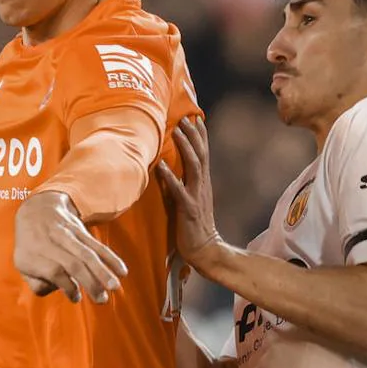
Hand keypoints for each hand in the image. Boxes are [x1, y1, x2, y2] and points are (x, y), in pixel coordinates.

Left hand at [13, 190, 127, 303]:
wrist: (36, 209)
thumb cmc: (30, 246)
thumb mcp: (22, 265)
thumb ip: (37, 284)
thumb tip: (61, 291)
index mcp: (32, 255)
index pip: (54, 272)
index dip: (68, 287)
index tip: (76, 298)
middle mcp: (49, 243)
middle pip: (73, 264)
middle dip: (90, 283)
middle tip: (102, 300)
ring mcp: (65, 234)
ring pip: (86, 253)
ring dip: (102, 271)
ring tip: (114, 286)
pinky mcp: (79, 230)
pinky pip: (96, 244)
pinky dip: (110, 257)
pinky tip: (122, 271)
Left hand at [156, 117, 222, 272]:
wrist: (206, 250)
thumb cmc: (194, 226)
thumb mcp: (192, 199)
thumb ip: (186, 183)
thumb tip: (172, 167)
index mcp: (203, 183)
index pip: (203, 154)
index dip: (200, 136)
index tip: (195, 117)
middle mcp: (202, 186)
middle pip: (200, 155)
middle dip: (193, 135)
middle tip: (185, 117)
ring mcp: (196, 196)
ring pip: (193, 167)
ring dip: (185, 148)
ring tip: (176, 132)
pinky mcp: (188, 209)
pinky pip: (179, 190)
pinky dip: (170, 177)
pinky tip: (161, 166)